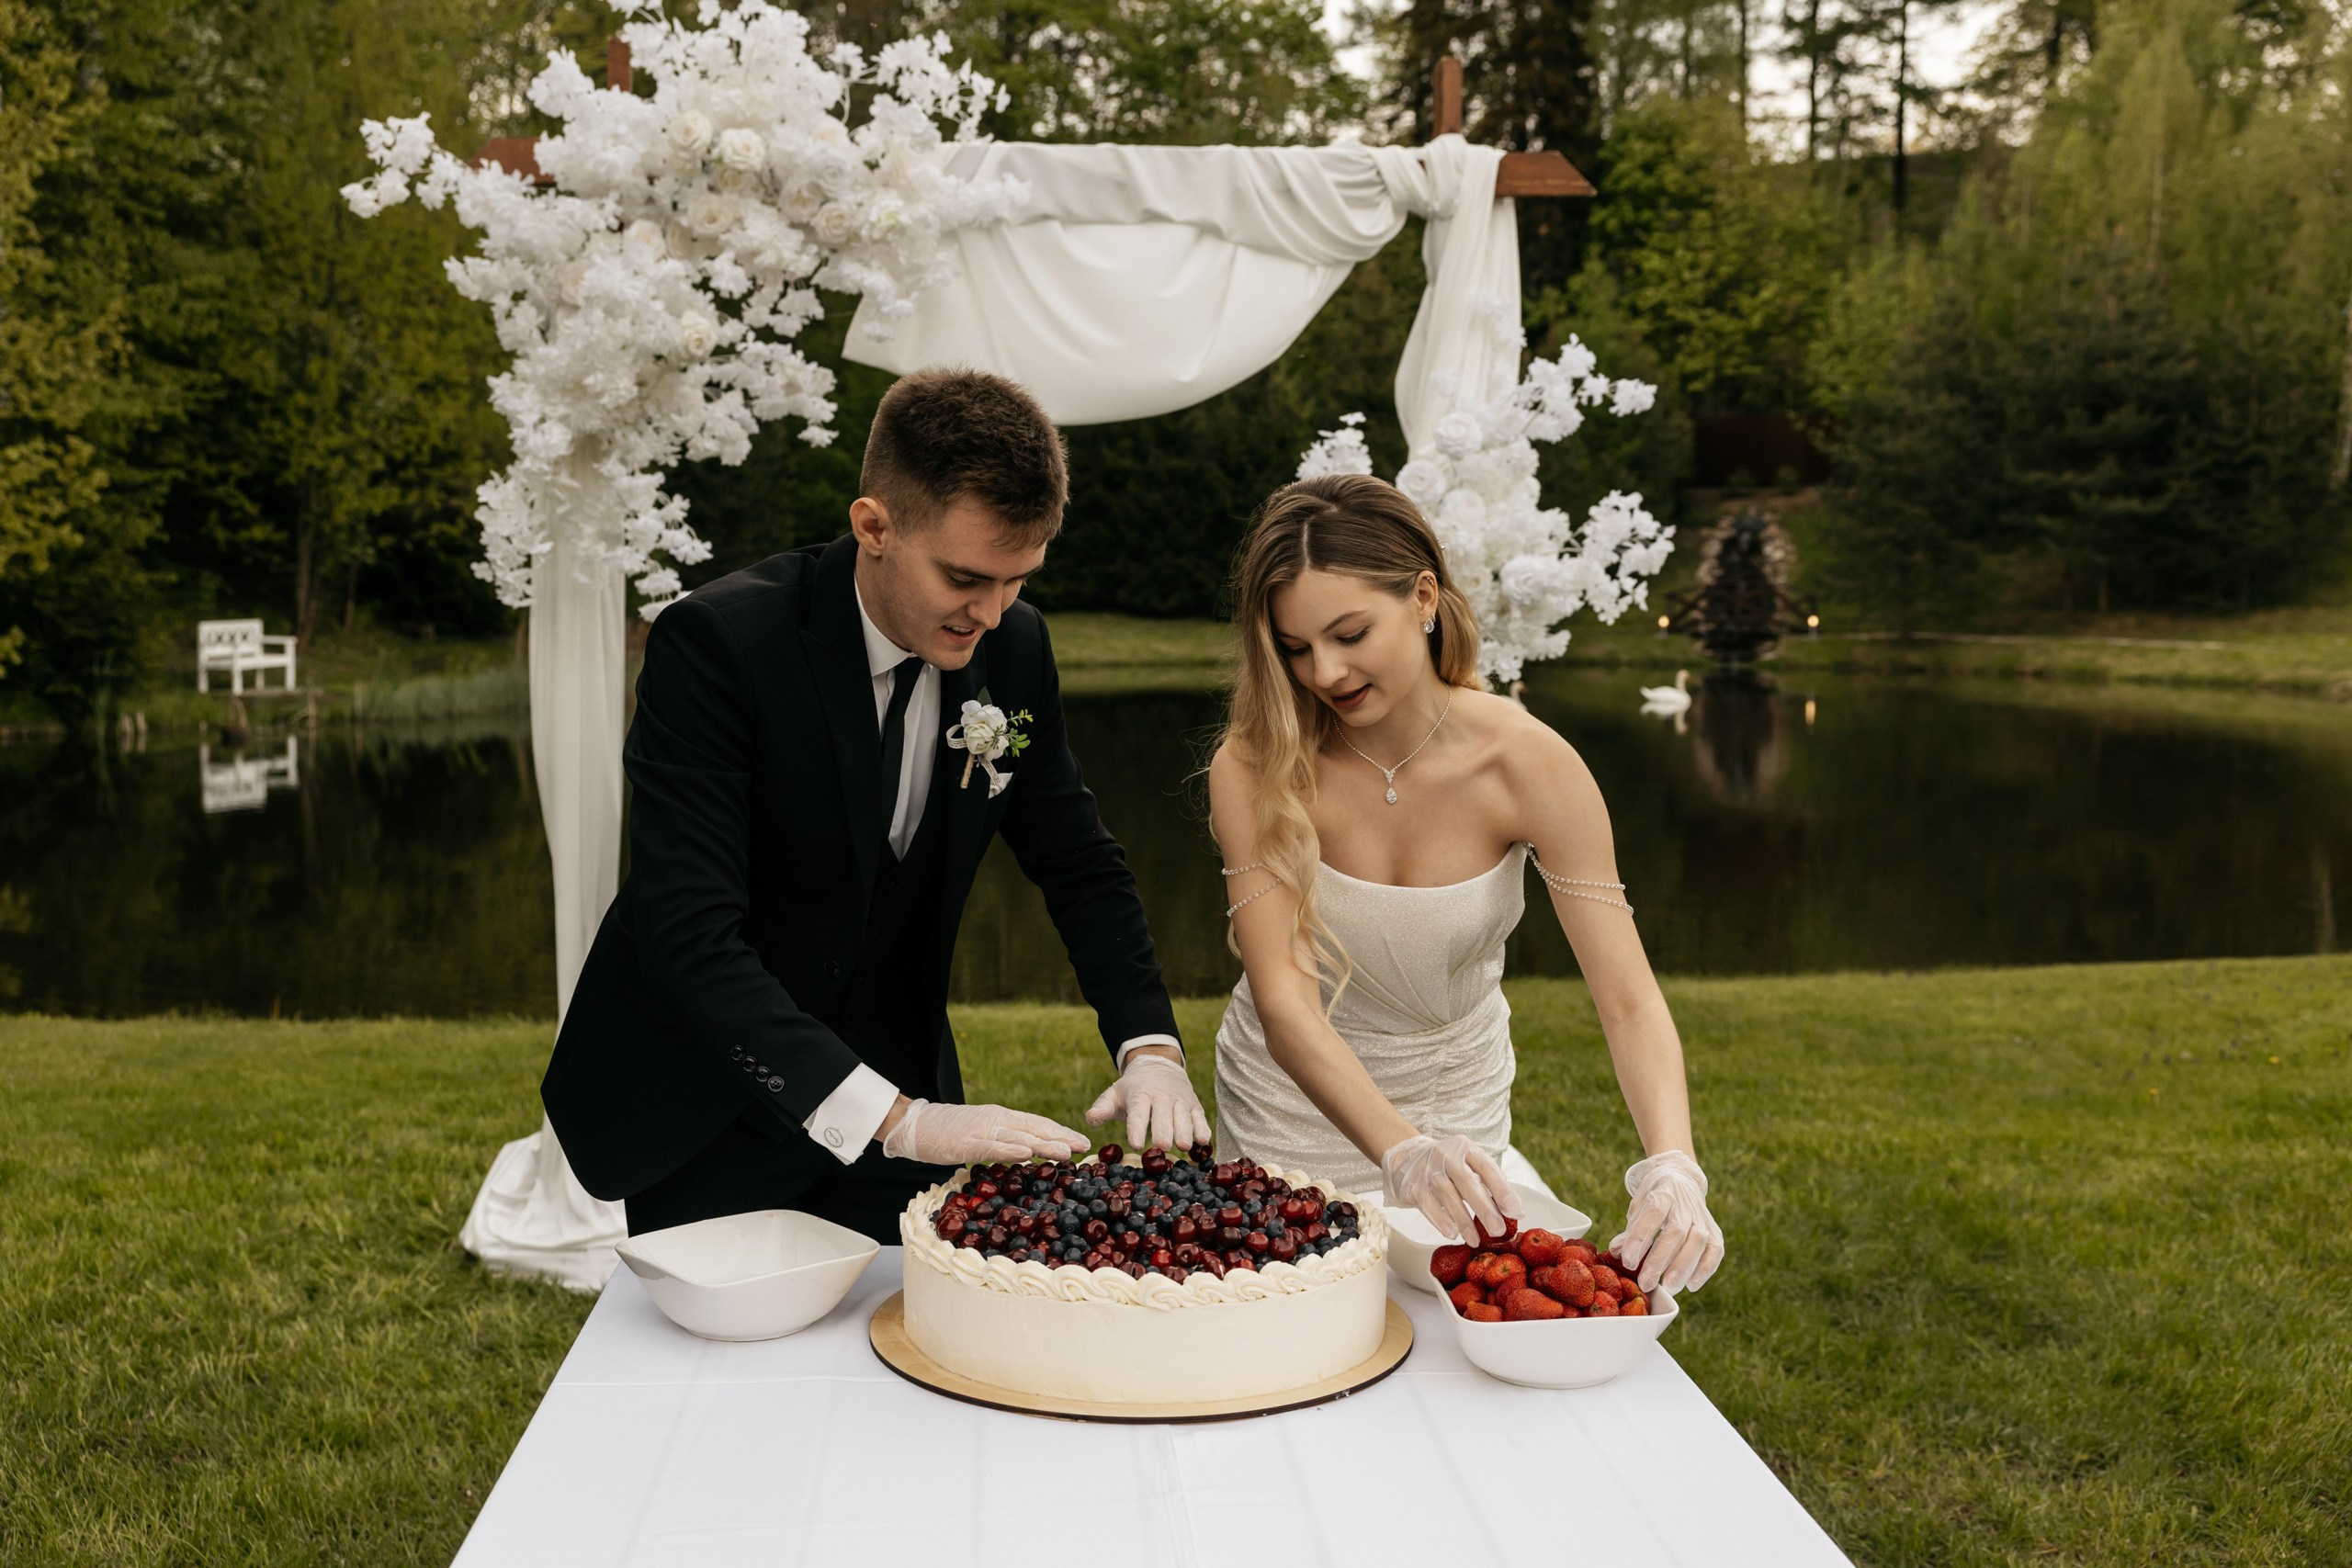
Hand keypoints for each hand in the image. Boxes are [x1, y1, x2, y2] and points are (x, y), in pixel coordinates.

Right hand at [879, 1099, 1088, 1164]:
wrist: (913, 1124)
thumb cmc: (946, 1132)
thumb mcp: (980, 1135)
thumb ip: (1003, 1142)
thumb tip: (1027, 1153)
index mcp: (1000, 1118)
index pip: (1036, 1123)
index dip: (1060, 1132)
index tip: (1082, 1142)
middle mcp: (995, 1120)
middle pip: (1034, 1127)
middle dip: (1061, 1138)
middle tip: (1085, 1148)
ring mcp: (981, 1130)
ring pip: (1018, 1136)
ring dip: (1044, 1144)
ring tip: (1067, 1152)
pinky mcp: (966, 1142)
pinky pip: (991, 1146)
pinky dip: (1010, 1149)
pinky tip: (1026, 1154)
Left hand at [1085, 1052, 1209, 1152]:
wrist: (1158, 1066)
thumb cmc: (1132, 1089)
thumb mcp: (1114, 1094)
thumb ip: (1102, 1108)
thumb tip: (1090, 1119)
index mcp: (1140, 1095)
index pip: (1138, 1112)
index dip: (1137, 1128)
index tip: (1135, 1144)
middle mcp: (1161, 1096)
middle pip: (1163, 1114)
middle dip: (1163, 1130)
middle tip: (1162, 1146)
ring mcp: (1180, 1100)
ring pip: (1183, 1115)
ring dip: (1184, 1131)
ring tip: (1183, 1146)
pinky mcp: (1194, 1105)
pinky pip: (1199, 1116)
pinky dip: (1202, 1128)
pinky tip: (1203, 1142)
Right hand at [1379, 1134, 1521, 1242]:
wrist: (1407, 1156)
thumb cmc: (1447, 1167)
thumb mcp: (1468, 1165)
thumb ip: (1490, 1184)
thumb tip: (1515, 1210)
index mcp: (1466, 1149)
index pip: (1487, 1168)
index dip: (1502, 1189)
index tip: (1514, 1210)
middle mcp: (1446, 1155)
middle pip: (1467, 1182)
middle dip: (1484, 1208)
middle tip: (1498, 1230)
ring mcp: (1427, 1169)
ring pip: (1447, 1195)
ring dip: (1463, 1220)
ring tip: (1475, 1240)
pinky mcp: (1412, 1185)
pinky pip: (1427, 1204)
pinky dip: (1440, 1220)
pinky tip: (1451, 1233)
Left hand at [1610, 1149, 1723, 1292]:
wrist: (1680, 1179)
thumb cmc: (1654, 1200)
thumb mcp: (1637, 1208)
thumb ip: (1629, 1231)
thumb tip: (1616, 1252)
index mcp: (1663, 1193)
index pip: (1652, 1215)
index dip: (1640, 1239)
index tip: (1628, 1262)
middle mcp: (1685, 1203)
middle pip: (1676, 1231)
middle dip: (1660, 1260)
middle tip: (1647, 1283)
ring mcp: (1702, 1216)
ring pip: (1698, 1242)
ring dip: (1683, 1268)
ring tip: (1668, 1287)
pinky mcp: (1714, 1230)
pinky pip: (1715, 1250)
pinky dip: (1705, 1269)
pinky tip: (1691, 1284)